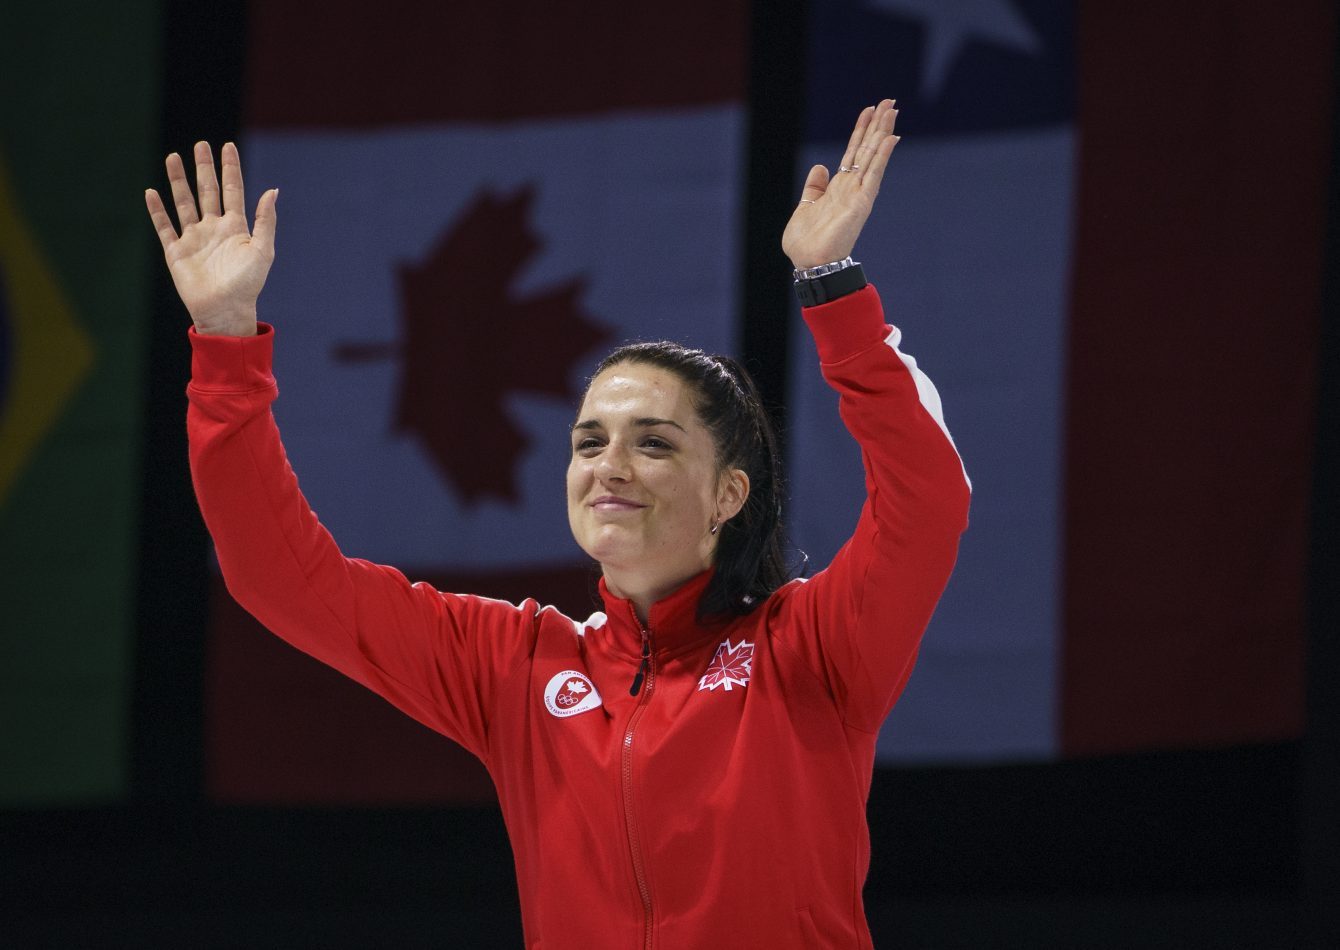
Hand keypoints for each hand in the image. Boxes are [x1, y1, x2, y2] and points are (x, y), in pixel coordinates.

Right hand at [145, 141, 277, 335]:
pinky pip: (164, 227)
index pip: (232, 190)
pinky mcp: (176, 252)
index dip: (230, 169)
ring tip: (172, 157)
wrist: (225, 310)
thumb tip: (273, 190)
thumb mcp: (263, 250)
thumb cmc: (248, 284)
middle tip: (200, 144)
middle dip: (204, 168)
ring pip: (184, 203)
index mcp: (236, 227)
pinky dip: (157, 210)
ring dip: (177, 181)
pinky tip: (151, 192)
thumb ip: (265, 220)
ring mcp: (194, 239)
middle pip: (207, 191)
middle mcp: (213, 229)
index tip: (228, 146)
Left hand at [782, 99, 898, 270]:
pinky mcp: (862, 202)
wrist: (810, 262)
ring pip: (873, 156)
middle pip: (867, 149)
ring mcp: (859, 193)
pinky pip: (874, 174)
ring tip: (892, 109)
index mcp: (838, 187)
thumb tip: (821, 167)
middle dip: (877, 125)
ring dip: (883, 132)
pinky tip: (891, 137)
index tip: (869, 110)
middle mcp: (852, 187)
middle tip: (889, 101)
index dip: (861, 131)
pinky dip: (883, 156)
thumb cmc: (806, 242)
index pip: (853, 153)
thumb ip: (814, 187)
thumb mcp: (806, 206)